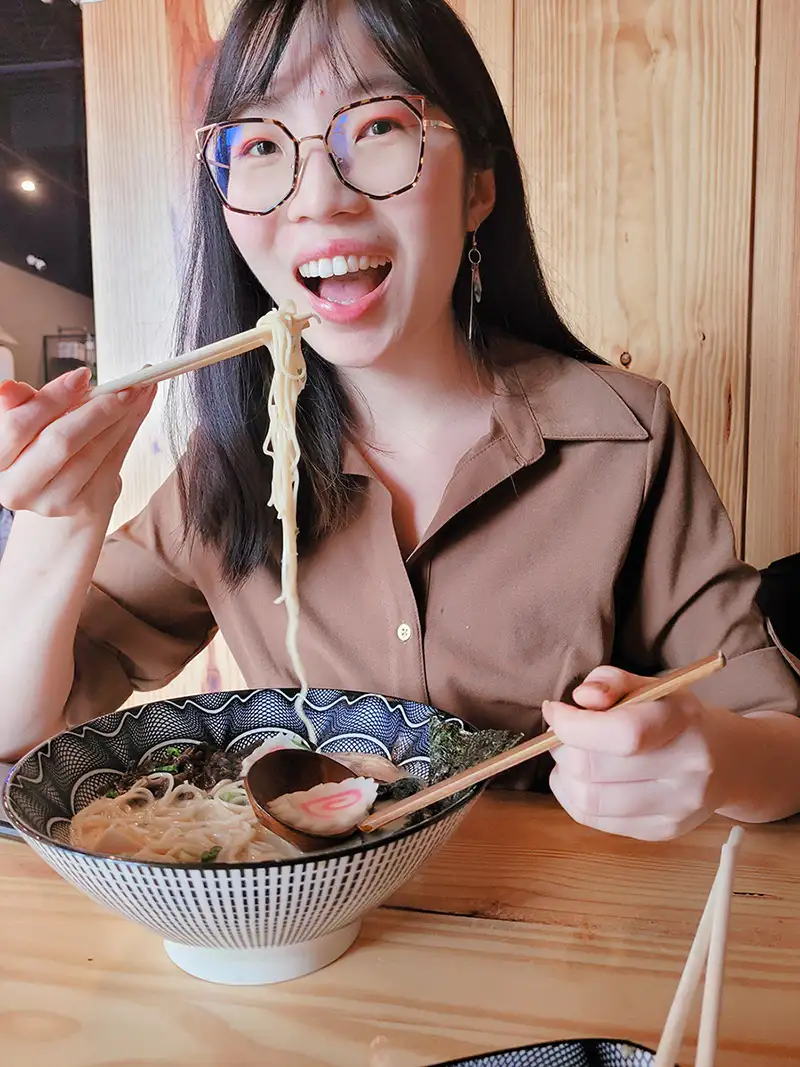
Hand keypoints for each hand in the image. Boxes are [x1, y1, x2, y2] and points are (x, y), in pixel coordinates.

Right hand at [0, 369, 155, 524]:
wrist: (57, 491)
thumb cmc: (39, 450)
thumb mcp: (27, 424)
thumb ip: (24, 406)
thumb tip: (11, 387)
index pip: (19, 425)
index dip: (53, 398)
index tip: (83, 376)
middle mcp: (17, 488)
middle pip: (61, 441)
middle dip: (97, 409)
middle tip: (125, 386)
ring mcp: (52, 501)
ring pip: (93, 452)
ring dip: (121, 418)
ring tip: (137, 393)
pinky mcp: (84, 504)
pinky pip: (112, 462)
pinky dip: (128, 432)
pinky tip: (135, 413)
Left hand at [542, 666, 734, 840]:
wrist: (726, 760)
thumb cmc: (675, 717)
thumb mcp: (650, 685)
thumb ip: (611, 681)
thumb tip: (582, 698)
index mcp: (684, 722)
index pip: (623, 733)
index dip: (574, 725)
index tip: (555, 711)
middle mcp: (687, 769)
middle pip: (596, 769)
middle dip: (563, 749)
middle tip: (560, 735)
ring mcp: (677, 807)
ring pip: (589, 800)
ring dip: (564, 776)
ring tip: (570, 757)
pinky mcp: (663, 831)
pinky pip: (595, 820)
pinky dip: (574, 797)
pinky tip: (583, 779)